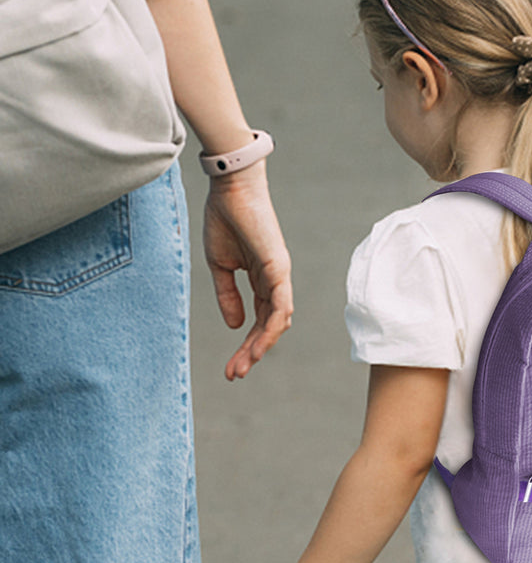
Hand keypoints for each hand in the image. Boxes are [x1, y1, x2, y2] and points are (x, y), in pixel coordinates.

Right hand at [203, 161, 293, 380]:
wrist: (229, 187)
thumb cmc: (224, 219)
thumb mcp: (220, 265)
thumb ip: (228, 295)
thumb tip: (235, 325)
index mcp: (261, 281)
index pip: (258, 321)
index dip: (246, 345)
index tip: (230, 367)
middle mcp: (275, 283)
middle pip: (268, 327)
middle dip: (251, 353)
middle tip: (235, 374)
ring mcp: (280, 277)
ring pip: (277, 322)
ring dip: (261, 346)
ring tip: (243, 365)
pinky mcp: (279, 269)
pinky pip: (280, 305)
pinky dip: (272, 327)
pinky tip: (259, 344)